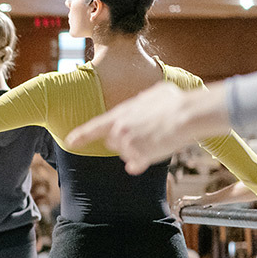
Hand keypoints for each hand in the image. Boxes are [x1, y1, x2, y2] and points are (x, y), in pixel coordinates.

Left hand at [65, 82, 229, 173]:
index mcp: (120, 114)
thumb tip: (142, 102)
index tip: (69, 142)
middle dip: (126, 142)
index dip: (81, 135)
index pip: (95, 127)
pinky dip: (143, 162)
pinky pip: (137, 164)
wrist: (187, 114)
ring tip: (156, 139)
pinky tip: (156, 150)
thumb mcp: (154, 93)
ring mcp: (128, 144)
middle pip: (113, 143)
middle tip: (146, 134)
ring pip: (127, 155)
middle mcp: (119, 130)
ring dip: (137, 150)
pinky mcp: (139, 156)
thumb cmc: (175, 102)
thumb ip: (142, 101)